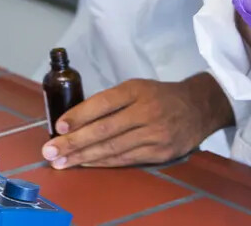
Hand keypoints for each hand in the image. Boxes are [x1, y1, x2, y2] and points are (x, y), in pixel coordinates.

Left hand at [40, 74, 233, 168]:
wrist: (199, 107)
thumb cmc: (160, 96)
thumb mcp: (137, 87)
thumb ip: (112, 101)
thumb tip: (75, 119)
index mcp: (137, 90)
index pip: (103, 103)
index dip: (79, 115)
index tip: (58, 127)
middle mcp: (146, 111)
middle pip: (105, 129)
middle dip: (74, 142)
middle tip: (51, 151)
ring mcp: (155, 134)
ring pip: (113, 148)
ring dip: (84, 157)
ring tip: (62, 162)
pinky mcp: (161, 152)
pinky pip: (126, 160)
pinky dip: (103, 162)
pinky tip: (86, 164)